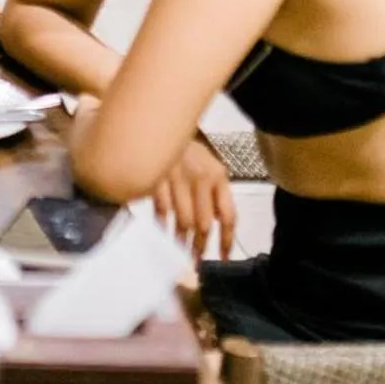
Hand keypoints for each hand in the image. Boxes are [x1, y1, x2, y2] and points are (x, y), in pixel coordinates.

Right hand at [152, 137, 236, 261]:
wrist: (161, 121)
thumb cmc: (188, 150)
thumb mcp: (211, 167)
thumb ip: (217, 194)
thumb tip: (218, 223)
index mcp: (218, 177)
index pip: (228, 216)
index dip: (226, 240)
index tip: (223, 257)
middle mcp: (200, 179)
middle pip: (203, 224)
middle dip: (200, 246)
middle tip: (196, 261)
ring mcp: (177, 179)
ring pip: (182, 221)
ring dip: (181, 241)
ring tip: (180, 253)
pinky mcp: (157, 179)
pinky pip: (161, 210)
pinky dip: (162, 225)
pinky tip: (162, 232)